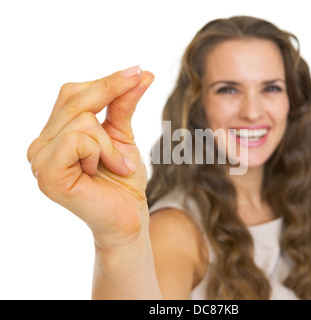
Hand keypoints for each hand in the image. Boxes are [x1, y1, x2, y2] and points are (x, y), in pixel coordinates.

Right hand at [27, 66, 153, 247]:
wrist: (128, 216)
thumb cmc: (124, 179)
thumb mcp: (123, 135)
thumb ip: (122, 105)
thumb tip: (140, 71)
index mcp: (55, 135)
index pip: (73, 93)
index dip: (106, 81)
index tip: (138, 71)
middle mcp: (42, 145)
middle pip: (74, 98)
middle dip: (112, 94)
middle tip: (140, 90)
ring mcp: (40, 160)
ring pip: (81, 120)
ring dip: (110, 143)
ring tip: (117, 166)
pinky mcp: (48, 174)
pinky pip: (78, 140)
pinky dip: (101, 152)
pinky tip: (102, 171)